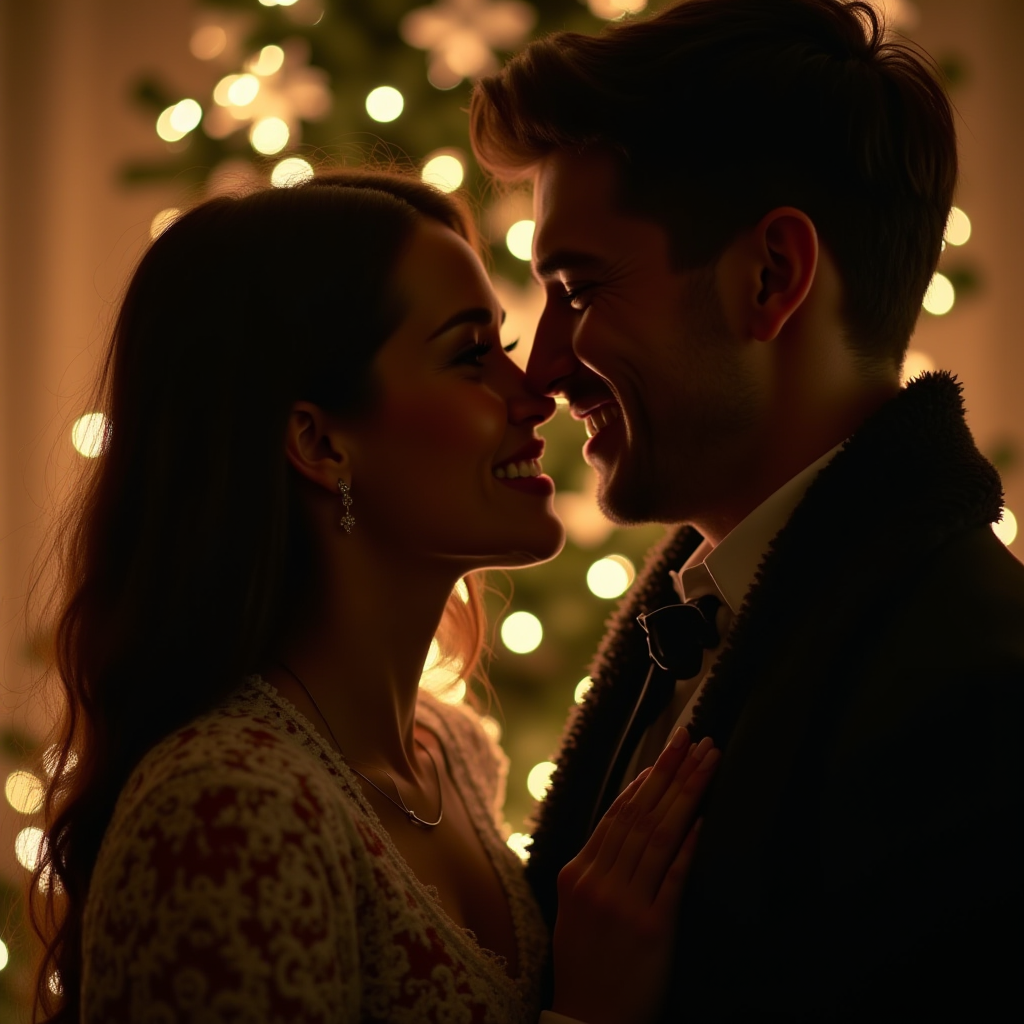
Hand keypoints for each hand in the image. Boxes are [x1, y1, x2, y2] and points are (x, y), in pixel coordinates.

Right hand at [550, 728, 719, 1023]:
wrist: (587, 1022)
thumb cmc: (585, 964)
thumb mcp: (574, 908)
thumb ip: (596, 865)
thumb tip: (627, 820)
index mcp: (576, 872)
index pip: (616, 813)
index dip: (646, 779)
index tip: (667, 751)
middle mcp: (597, 881)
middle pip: (640, 814)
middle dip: (671, 772)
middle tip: (694, 739)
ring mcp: (623, 903)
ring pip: (658, 834)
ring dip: (687, 794)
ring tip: (707, 763)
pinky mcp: (651, 929)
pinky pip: (673, 876)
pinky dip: (688, 843)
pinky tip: (703, 817)